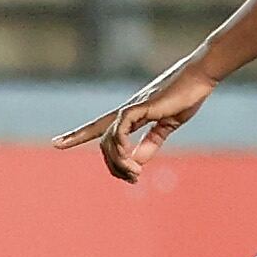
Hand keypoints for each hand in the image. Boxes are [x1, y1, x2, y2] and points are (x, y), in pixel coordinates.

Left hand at [55, 56, 220, 183]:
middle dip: (112, 165)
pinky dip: (120, 142)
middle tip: (132, 180)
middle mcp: (127, 111)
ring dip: (118, 160)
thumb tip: (137, 161)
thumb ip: (152, 142)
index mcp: (132, 115)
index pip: (99, 127)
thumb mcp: (168, 125)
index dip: (77, 135)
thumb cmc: (186, 96)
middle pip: (104, 140)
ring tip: (135, 174)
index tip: (56, 143)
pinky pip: (121, 125)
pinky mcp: (142, 105)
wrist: (200, 76)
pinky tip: (127, 155)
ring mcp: (133, 107)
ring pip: (109, 137)